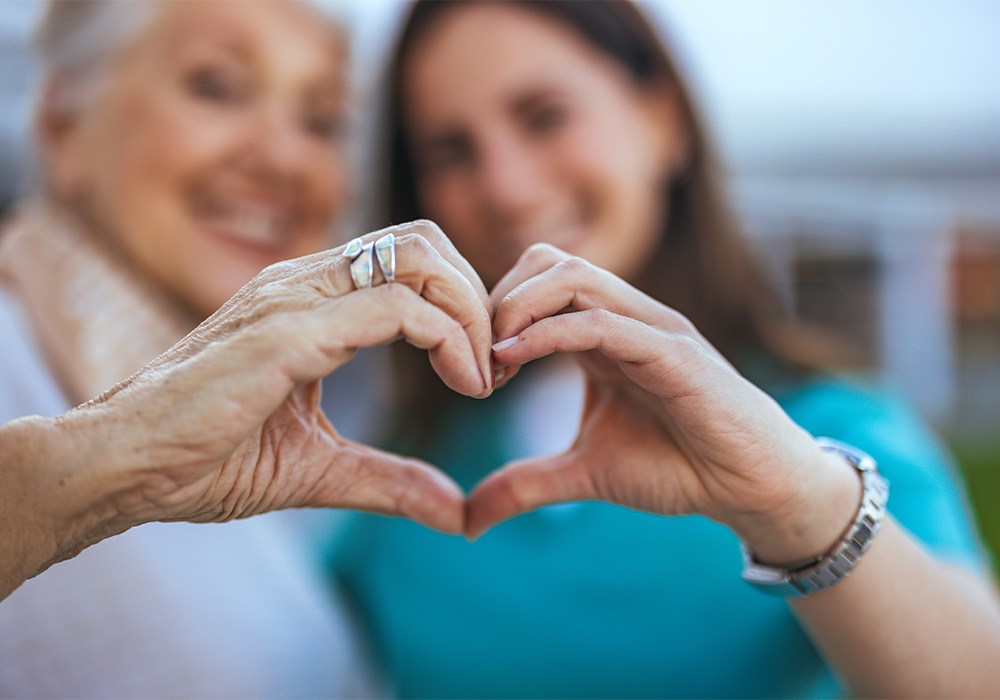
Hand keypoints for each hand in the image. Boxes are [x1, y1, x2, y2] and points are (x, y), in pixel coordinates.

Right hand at [45, 221, 492, 568]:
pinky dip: (446, 337)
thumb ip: (391, 481)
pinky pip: (393, 308)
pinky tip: (462, 382)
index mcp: (310, 301)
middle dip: (478, 296)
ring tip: (481, 377)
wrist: (123, 468)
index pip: (411, 260)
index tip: (482, 371)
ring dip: (471, 311)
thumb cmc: (205, 458)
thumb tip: (457, 511)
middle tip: (493, 366)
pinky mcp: (287, 331)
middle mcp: (304, 282)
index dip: (463, 304)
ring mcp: (294, 298)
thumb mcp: (320, 469)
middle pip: (425, 240)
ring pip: (418, 258)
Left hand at [468, 244, 858, 564]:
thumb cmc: (677, 467)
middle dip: (498, 298)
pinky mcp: (673, 353)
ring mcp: (650, 328)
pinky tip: (513, 359)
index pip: (536, 281)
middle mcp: (625, 318)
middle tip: (476, 355)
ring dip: (517, 307)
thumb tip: (469, 522)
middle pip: (548, 260)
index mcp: (601, 333)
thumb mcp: (583, 474)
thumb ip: (525, 485)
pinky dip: (550, 333)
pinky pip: (603, 322)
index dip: (492, 312)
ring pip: (572, 275)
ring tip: (493, 357)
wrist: (748, 487)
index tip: (470, 365)